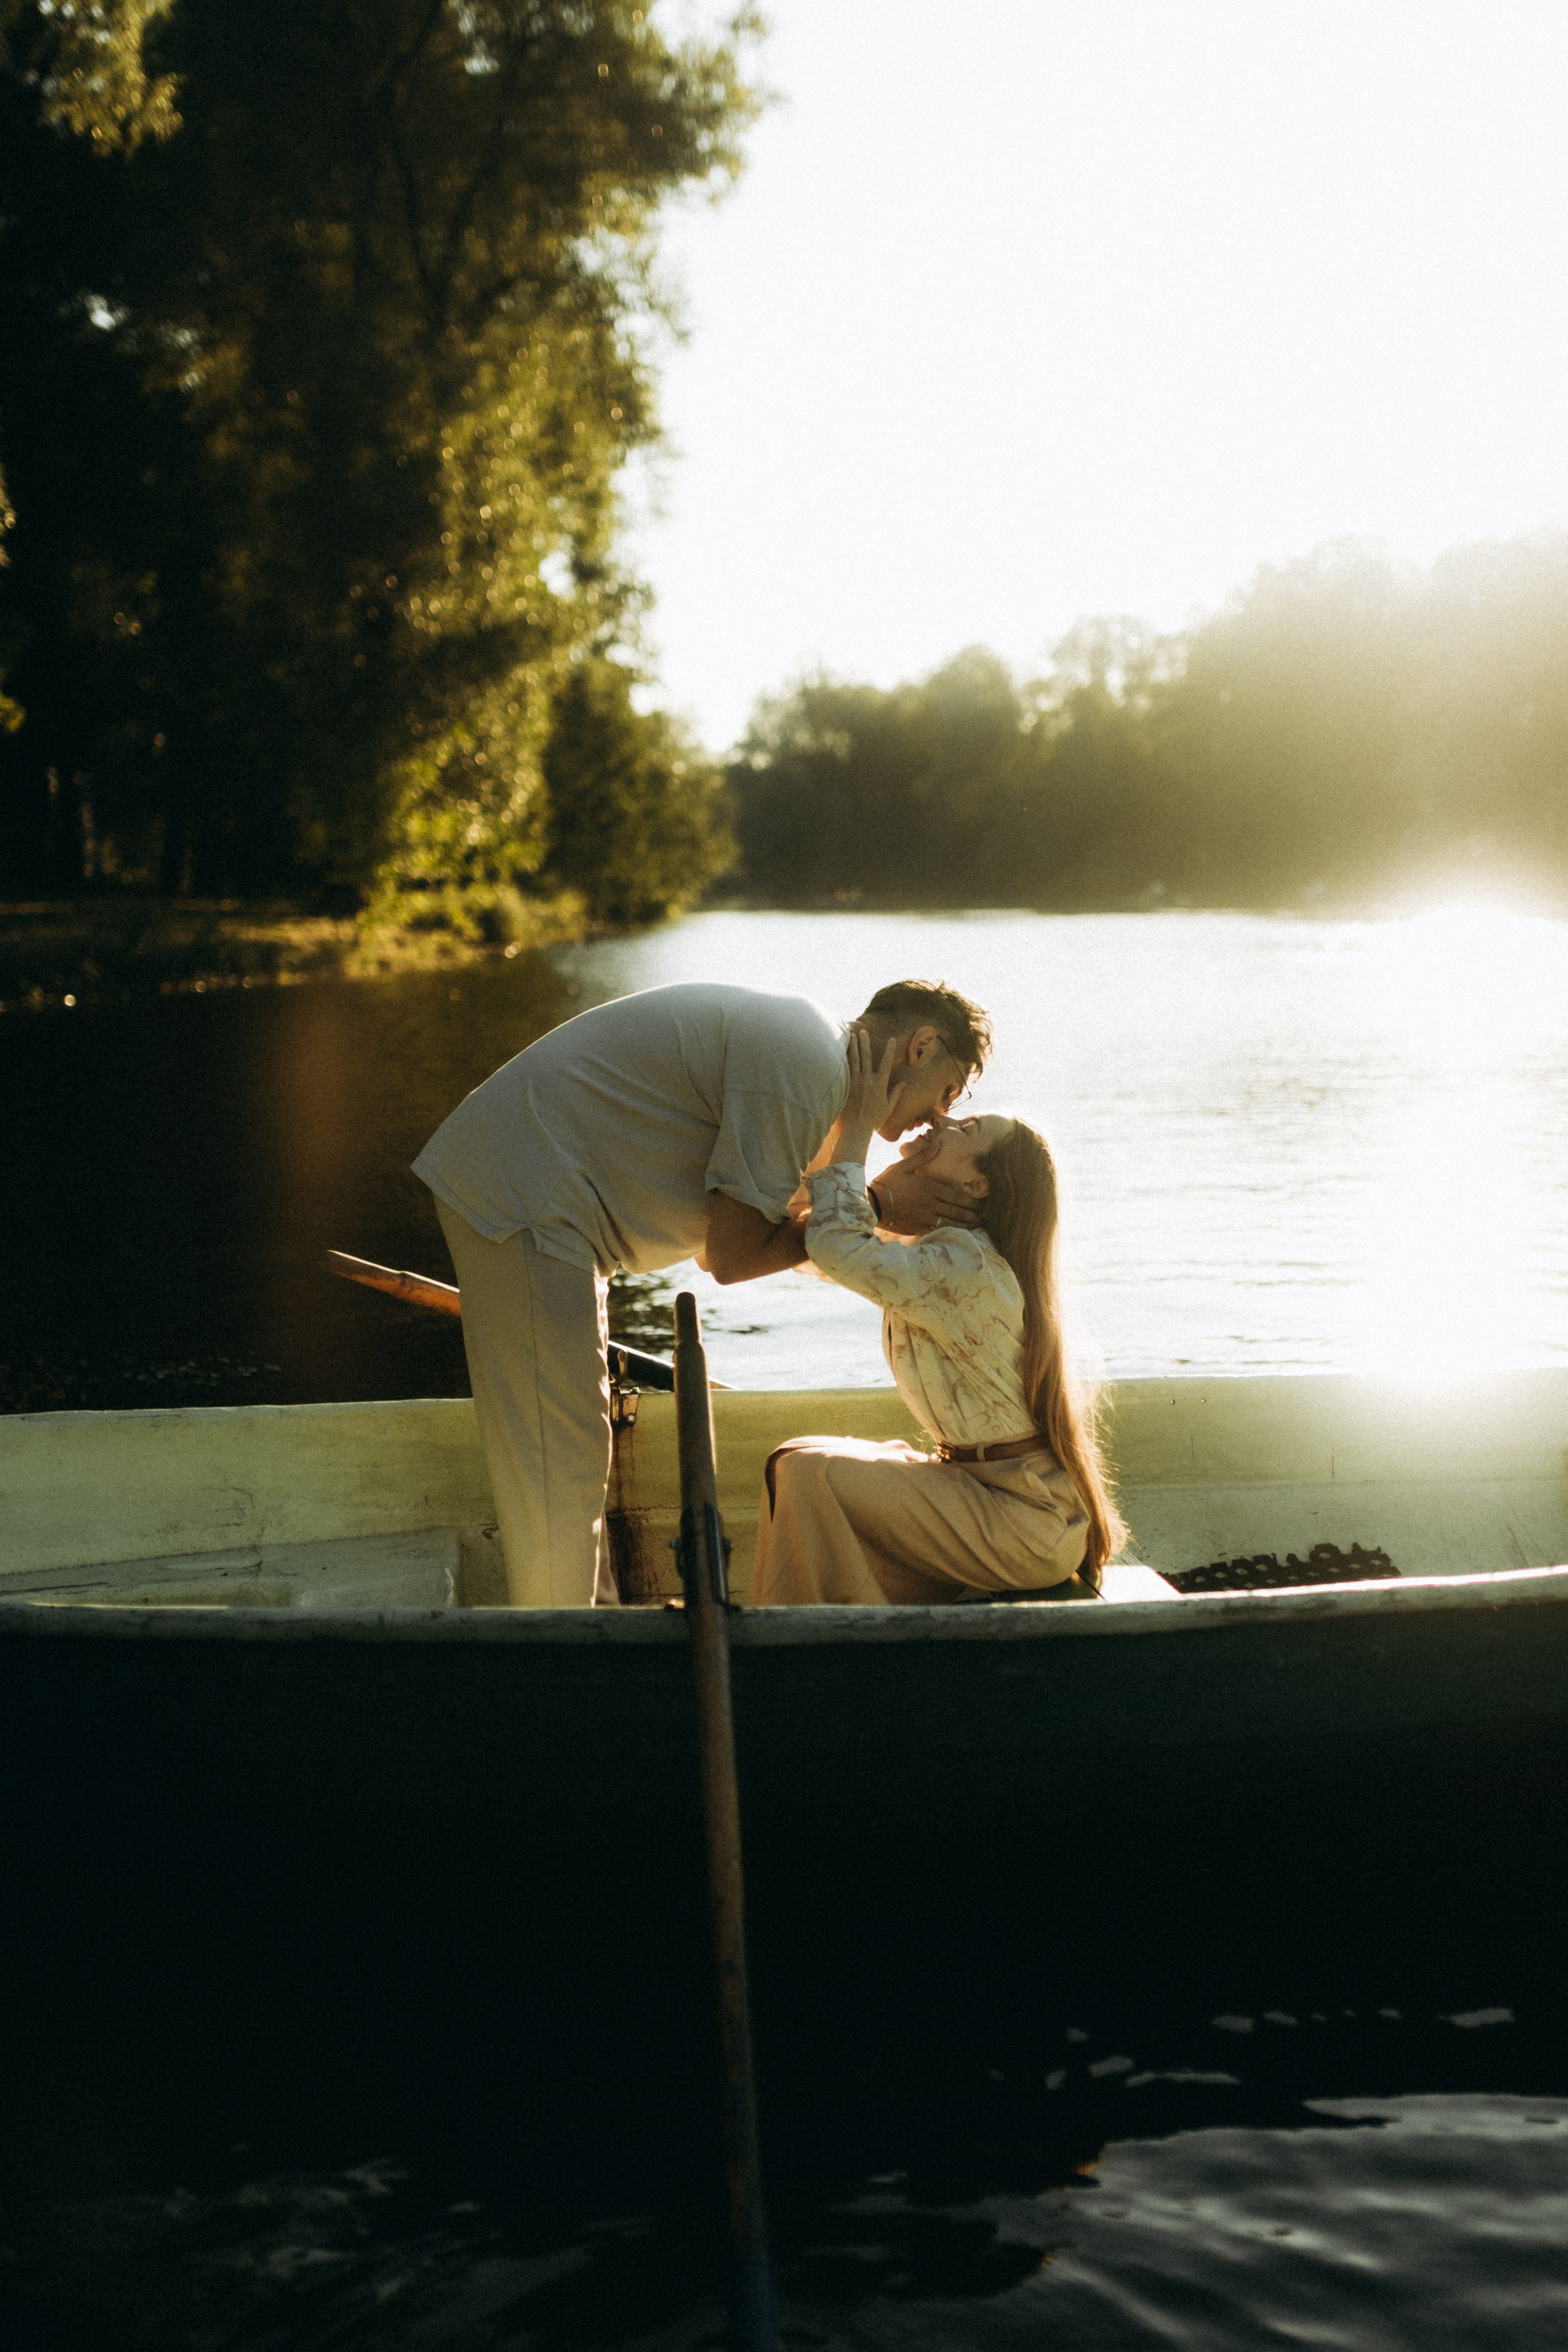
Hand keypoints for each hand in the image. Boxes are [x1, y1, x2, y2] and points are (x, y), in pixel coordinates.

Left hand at [836, 1027, 904, 1161]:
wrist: (857, 1128)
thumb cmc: (874, 1119)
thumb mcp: (888, 1107)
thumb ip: (895, 1093)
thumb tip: (903, 1083)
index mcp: (880, 1084)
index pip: (886, 1063)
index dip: (890, 1050)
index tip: (892, 1039)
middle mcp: (867, 1080)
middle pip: (866, 1057)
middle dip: (865, 1043)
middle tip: (863, 1031)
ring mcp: (855, 1082)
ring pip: (854, 1060)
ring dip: (853, 1047)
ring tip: (851, 1036)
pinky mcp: (846, 1086)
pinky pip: (845, 1069)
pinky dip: (844, 1059)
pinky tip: (841, 1051)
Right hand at [871, 1157, 982, 1232]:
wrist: (872, 1203)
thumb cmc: (888, 1182)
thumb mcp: (904, 1166)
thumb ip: (924, 1156)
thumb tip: (939, 1142)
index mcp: (929, 1188)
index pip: (956, 1196)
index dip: (971, 1201)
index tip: (981, 1203)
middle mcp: (930, 1204)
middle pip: (957, 1211)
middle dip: (972, 1213)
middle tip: (982, 1214)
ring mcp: (924, 1218)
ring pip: (950, 1223)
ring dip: (964, 1225)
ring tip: (974, 1224)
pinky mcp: (917, 1229)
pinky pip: (937, 1232)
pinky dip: (948, 1233)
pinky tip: (956, 1234)